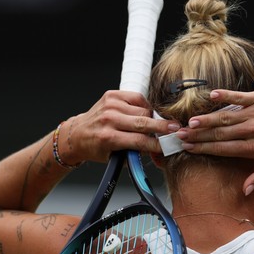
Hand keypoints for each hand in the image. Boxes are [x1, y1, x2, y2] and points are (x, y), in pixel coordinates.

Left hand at [61, 90, 180, 162]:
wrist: (77, 134)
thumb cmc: (96, 147)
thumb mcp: (114, 157)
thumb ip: (135, 154)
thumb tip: (156, 151)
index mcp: (108, 138)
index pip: (139, 141)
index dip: (157, 144)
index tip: (169, 145)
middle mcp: (109, 119)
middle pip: (144, 122)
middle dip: (162, 127)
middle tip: (175, 130)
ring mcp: (111, 105)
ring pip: (143, 110)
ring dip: (152, 118)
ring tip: (156, 124)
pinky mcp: (112, 95)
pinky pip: (138, 98)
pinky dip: (144, 106)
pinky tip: (145, 112)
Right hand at [177, 89, 253, 194]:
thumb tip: (245, 190)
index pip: (223, 149)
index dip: (203, 149)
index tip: (188, 148)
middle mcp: (253, 131)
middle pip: (219, 134)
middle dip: (198, 135)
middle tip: (180, 135)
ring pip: (225, 117)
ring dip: (206, 120)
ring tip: (189, 122)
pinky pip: (239, 97)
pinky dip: (224, 96)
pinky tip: (210, 96)